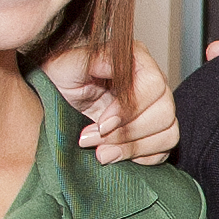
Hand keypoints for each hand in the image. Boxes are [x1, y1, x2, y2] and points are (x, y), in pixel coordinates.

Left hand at [42, 44, 179, 164]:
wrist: (49, 100)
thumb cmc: (57, 79)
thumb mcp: (64, 65)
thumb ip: (92, 60)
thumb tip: (115, 65)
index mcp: (135, 60)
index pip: (153, 85)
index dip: (130, 110)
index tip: (101, 124)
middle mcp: (151, 83)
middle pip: (164, 112)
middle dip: (128, 133)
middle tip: (94, 141)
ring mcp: (155, 109)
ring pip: (168, 133)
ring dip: (133, 148)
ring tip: (101, 153)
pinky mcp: (153, 132)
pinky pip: (164, 150)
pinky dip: (142, 158)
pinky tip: (116, 154)